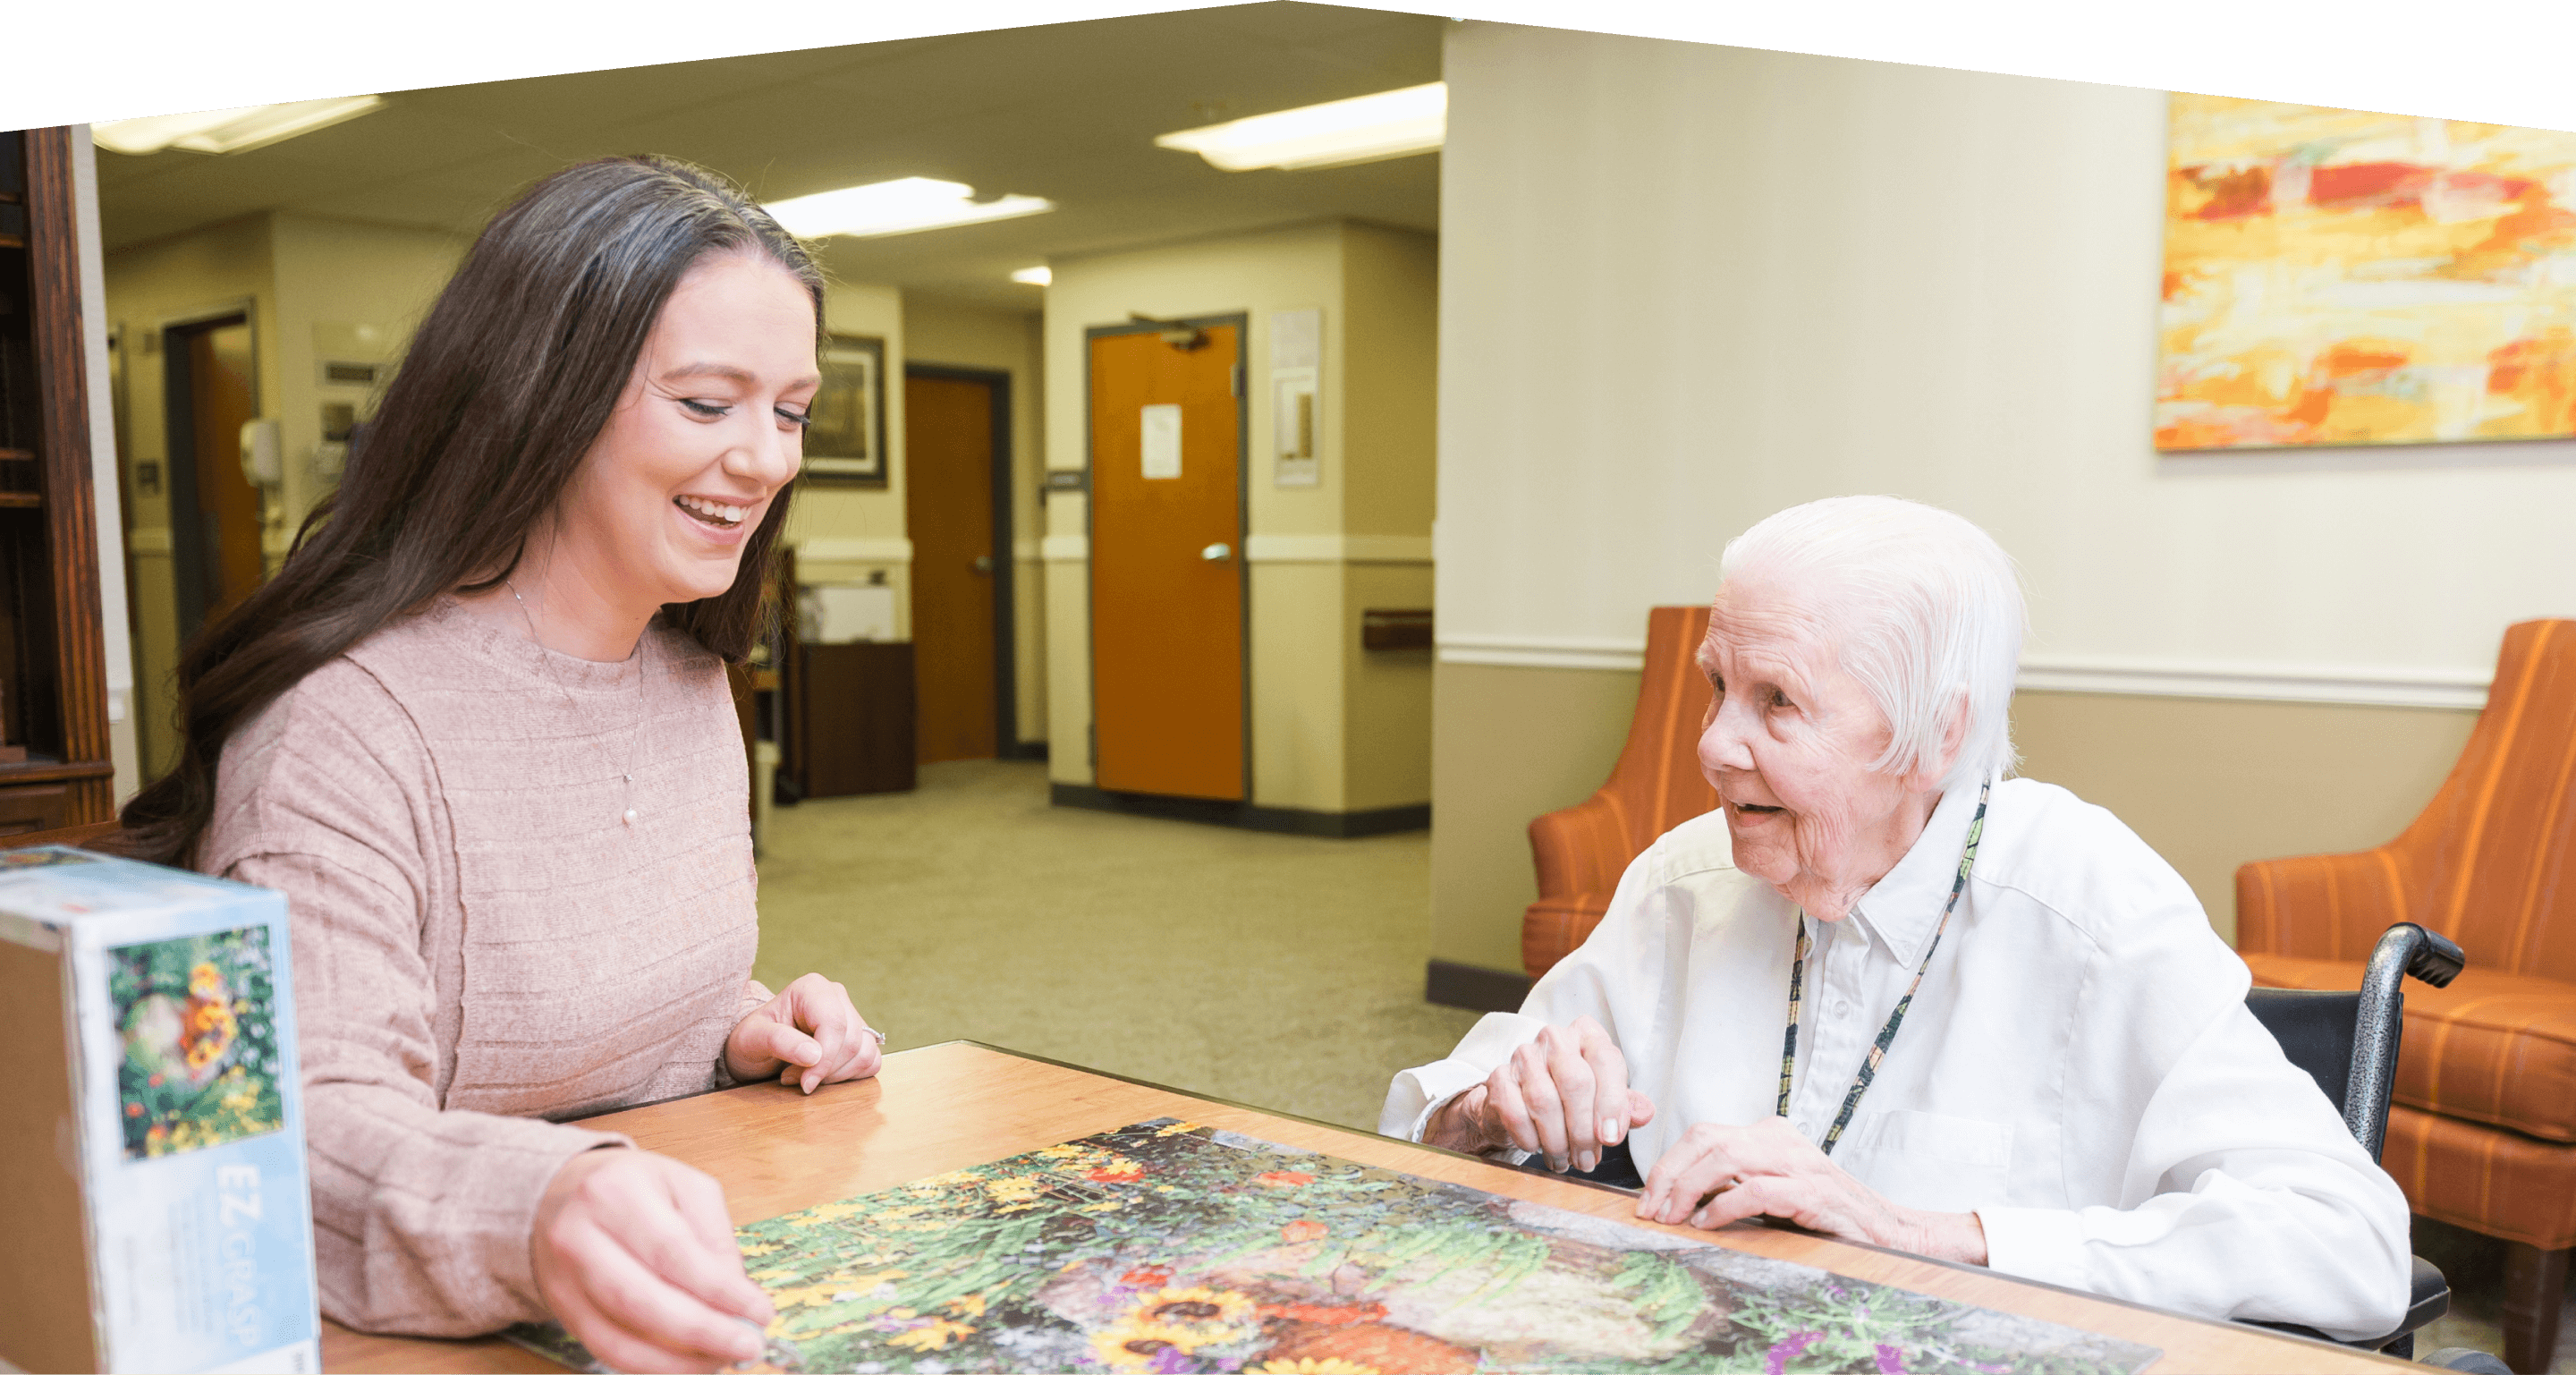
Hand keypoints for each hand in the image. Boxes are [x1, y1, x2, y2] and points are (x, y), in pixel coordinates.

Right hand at [531, 1148, 773, 1372]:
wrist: (560, 1195)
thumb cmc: (633, 1188)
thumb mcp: (684, 1186)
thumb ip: (714, 1234)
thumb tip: (737, 1293)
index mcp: (615, 1192)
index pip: (674, 1252)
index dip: (720, 1290)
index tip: (760, 1312)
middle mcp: (578, 1236)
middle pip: (641, 1299)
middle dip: (702, 1332)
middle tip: (748, 1346)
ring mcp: (563, 1278)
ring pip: (619, 1337)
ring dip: (677, 1360)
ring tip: (721, 1360)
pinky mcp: (561, 1309)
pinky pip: (606, 1350)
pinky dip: (650, 1366)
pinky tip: (685, 1364)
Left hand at [724, 972, 881, 1093]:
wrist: (756, 1048)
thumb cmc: (752, 1039)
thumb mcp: (753, 1039)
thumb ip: (780, 1042)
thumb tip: (814, 1054)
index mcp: (813, 989)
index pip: (835, 1024)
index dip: (825, 1059)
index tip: (806, 1083)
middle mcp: (837, 997)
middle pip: (851, 1041)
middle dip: (825, 1070)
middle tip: (793, 1078)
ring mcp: (851, 1016)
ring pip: (865, 1053)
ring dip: (836, 1076)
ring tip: (804, 1077)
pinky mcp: (860, 1037)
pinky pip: (872, 1061)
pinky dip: (850, 1076)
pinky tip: (823, 1076)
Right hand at [1424, 1017, 1655, 1172]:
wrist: (1519, 1102)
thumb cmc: (1571, 1100)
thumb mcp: (1605, 1101)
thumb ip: (1626, 1107)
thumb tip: (1644, 1113)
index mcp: (1587, 1035)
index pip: (1605, 1060)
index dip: (1611, 1102)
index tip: (1611, 1139)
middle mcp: (1555, 1037)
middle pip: (1575, 1081)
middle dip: (1583, 1130)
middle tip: (1587, 1160)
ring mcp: (1524, 1055)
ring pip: (1544, 1101)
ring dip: (1557, 1140)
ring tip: (1565, 1160)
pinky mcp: (1498, 1076)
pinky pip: (1514, 1111)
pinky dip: (1528, 1137)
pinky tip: (1536, 1147)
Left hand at [1634, 1117, 1987, 1263]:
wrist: (1886, 1230)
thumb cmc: (1824, 1215)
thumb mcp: (1772, 1190)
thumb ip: (1732, 1184)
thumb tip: (1677, 1199)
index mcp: (1769, 1135)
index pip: (1704, 1134)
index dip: (1669, 1163)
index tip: (1649, 1196)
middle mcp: (1780, 1140)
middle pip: (1706, 1139)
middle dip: (1669, 1174)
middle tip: (1650, 1209)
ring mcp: (1797, 1163)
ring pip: (1724, 1157)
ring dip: (1688, 1189)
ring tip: (1672, 1217)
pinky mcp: (1811, 1192)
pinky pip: (1755, 1190)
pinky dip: (1723, 1206)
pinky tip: (1706, 1224)